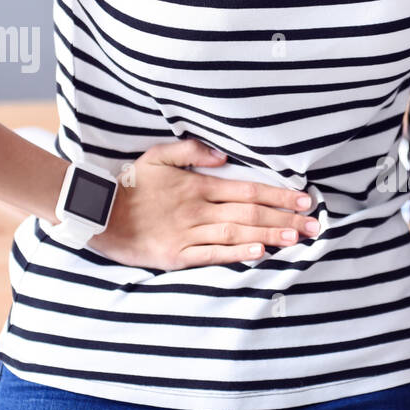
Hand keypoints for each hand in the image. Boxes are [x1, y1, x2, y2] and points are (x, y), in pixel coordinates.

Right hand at [88, 138, 318, 269]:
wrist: (95, 212)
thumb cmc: (128, 185)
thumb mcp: (157, 157)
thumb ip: (191, 153)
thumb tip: (223, 156)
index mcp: (197, 187)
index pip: (248, 190)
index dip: (279, 195)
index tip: (305, 200)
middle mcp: (197, 210)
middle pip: (250, 214)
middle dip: (285, 218)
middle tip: (314, 225)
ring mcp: (188, 234)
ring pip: (237, 234)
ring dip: (270, 236)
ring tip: (296, 238)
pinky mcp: (176, 256)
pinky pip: (212, 254)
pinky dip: (238, 253)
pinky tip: (260, 253)